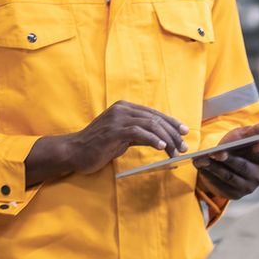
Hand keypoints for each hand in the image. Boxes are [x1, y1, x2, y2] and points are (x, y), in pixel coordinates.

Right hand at [27, 101, 187, 184]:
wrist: (75, 151)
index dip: (171, 122)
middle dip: (172, 132)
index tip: (184, 132)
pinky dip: (153, 139)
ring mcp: (117, 118)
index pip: (153, 113)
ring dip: (167, 138)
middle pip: (155, 118)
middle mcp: (122, 109)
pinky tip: (162, 147)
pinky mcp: (114, 130)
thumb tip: (162, 139)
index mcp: (124, 107)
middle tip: (184, 145)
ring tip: (176, 150)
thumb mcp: (122, 137)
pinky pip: (139, 132)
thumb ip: (140, 134)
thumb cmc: (98, 145)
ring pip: (150, 124)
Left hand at [194, 118, 258, 200]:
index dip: (257, 149)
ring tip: (200, 160)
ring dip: (212, 167)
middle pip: (241, 166)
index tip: (257, 144)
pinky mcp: (235, 195)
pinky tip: (201, 169)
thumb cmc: (236, 145)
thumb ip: (257, 129)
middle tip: (214, 153)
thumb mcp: (244, 134)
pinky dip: (209, 176)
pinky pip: (220, 186)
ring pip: (228, 176)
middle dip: (227, 159)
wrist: (224, 162)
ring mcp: (247, 187)